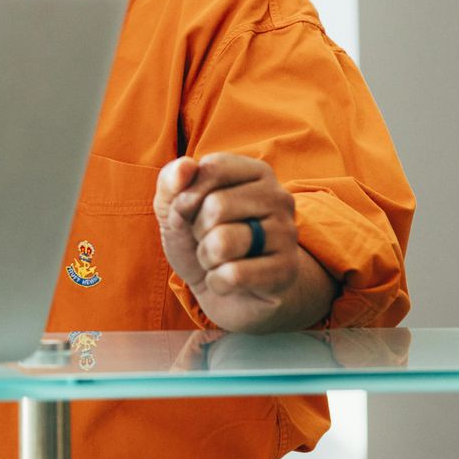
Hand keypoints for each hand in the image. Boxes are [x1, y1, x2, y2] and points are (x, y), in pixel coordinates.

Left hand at [153, 153, 335, 333]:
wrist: (231, 293)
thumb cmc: (203, 240)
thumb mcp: (175, 208)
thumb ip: (171, 181)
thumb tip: (185, 165)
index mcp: (256, 172)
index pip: (211, 168)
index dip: (185, 196)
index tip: (187, 213)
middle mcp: (279, 197)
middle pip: (216, 206)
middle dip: (198, 231)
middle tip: (209, 240)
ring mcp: (287, 234)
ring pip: (223, 243)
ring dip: (206, 258)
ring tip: (219, 260)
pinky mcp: (287, 270)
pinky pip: (233, 275)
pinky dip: (217, 282)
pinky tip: (229, 281)